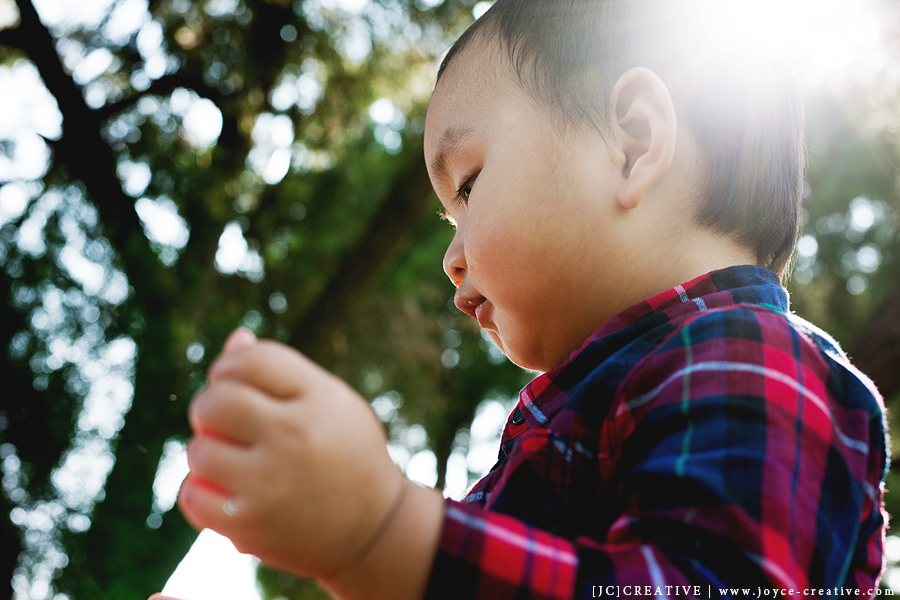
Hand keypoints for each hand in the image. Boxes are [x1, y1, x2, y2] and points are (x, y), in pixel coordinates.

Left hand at [178, 328, 404, 581]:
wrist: (373, 528)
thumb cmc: (344, 453)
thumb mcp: (330, 403)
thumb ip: (283, 373)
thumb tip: (236, 339)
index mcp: (319, 399)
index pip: (252, 360)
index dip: (230, 366)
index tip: (232, 382)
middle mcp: (296, 435)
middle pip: (217, 401)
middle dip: (208, 407)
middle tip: (220, 421)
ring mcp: (272, 481)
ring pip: (199, 450)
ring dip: (205, 453)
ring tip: (228, 460)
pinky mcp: (252, 523)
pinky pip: (193, 497)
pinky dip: (199, 494)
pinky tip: (221, 491)